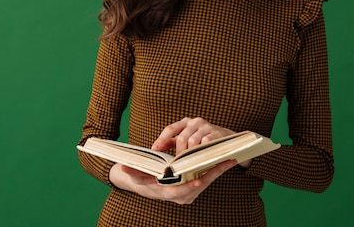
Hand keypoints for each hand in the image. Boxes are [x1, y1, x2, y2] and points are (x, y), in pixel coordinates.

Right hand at [109, 159, 236, 204]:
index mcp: (169, 193)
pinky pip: (206, 176)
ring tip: (230, 158)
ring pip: (206, 180)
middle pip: (200, 185)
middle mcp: (182, 195)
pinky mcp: (194, 184)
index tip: (200, 179)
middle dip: (213, 174)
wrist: (146, 183)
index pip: (182, 192)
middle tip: (226, 162)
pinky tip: (224, 159)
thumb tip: (123, 167)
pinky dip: (215, 168)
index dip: (191, 185)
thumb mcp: (136, 175)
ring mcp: (190, 191)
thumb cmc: (142, 178)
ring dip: (218, 170)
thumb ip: (132, 172)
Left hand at [152, 117, 252, 168]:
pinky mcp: (217, 134)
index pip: (170, 129)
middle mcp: (195, 122)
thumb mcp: (187, 138)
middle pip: (181, 137)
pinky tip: (198, 161)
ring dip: (189, 155)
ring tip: (186, 165)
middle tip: (174, 165)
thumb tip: (155, 149)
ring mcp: (207, 127)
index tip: (154, 150)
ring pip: (193, 142)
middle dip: (177, 153)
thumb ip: (172, 142)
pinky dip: (200, 154)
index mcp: (186, 122)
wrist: (227, 139)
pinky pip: (206, 144)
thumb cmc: (202, 140)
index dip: (161, 140)